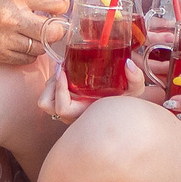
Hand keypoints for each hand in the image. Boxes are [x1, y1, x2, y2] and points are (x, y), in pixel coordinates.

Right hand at [0, 0, 71, 65]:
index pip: (57, 2)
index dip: (62, 4)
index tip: (56, 5)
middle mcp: (9, 17)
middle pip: (54, 31)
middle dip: (58, 27)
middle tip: (51, 22)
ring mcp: (2, 39)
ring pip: (41, 48)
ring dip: (42, 40)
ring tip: (32, 30)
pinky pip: (25, 59)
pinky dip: (28, 52)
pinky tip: (21, 40)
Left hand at [36, 53, 155, 122]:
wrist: (123, 112)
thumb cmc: (126, 103)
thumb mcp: (134, 91)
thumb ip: (135, 79)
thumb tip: (128, 64)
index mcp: (85, 113)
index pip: (62, 108)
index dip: (59, 90)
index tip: (64, 70)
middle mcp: (72, 117)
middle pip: (47, 104)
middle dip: (52, 84)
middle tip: (62, 68)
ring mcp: (66, 113)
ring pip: (45, 101)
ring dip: (51, 85)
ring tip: (64, 72)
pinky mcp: (63, 107)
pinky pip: (49, 97)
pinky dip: (53, 86)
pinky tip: (65, 76)